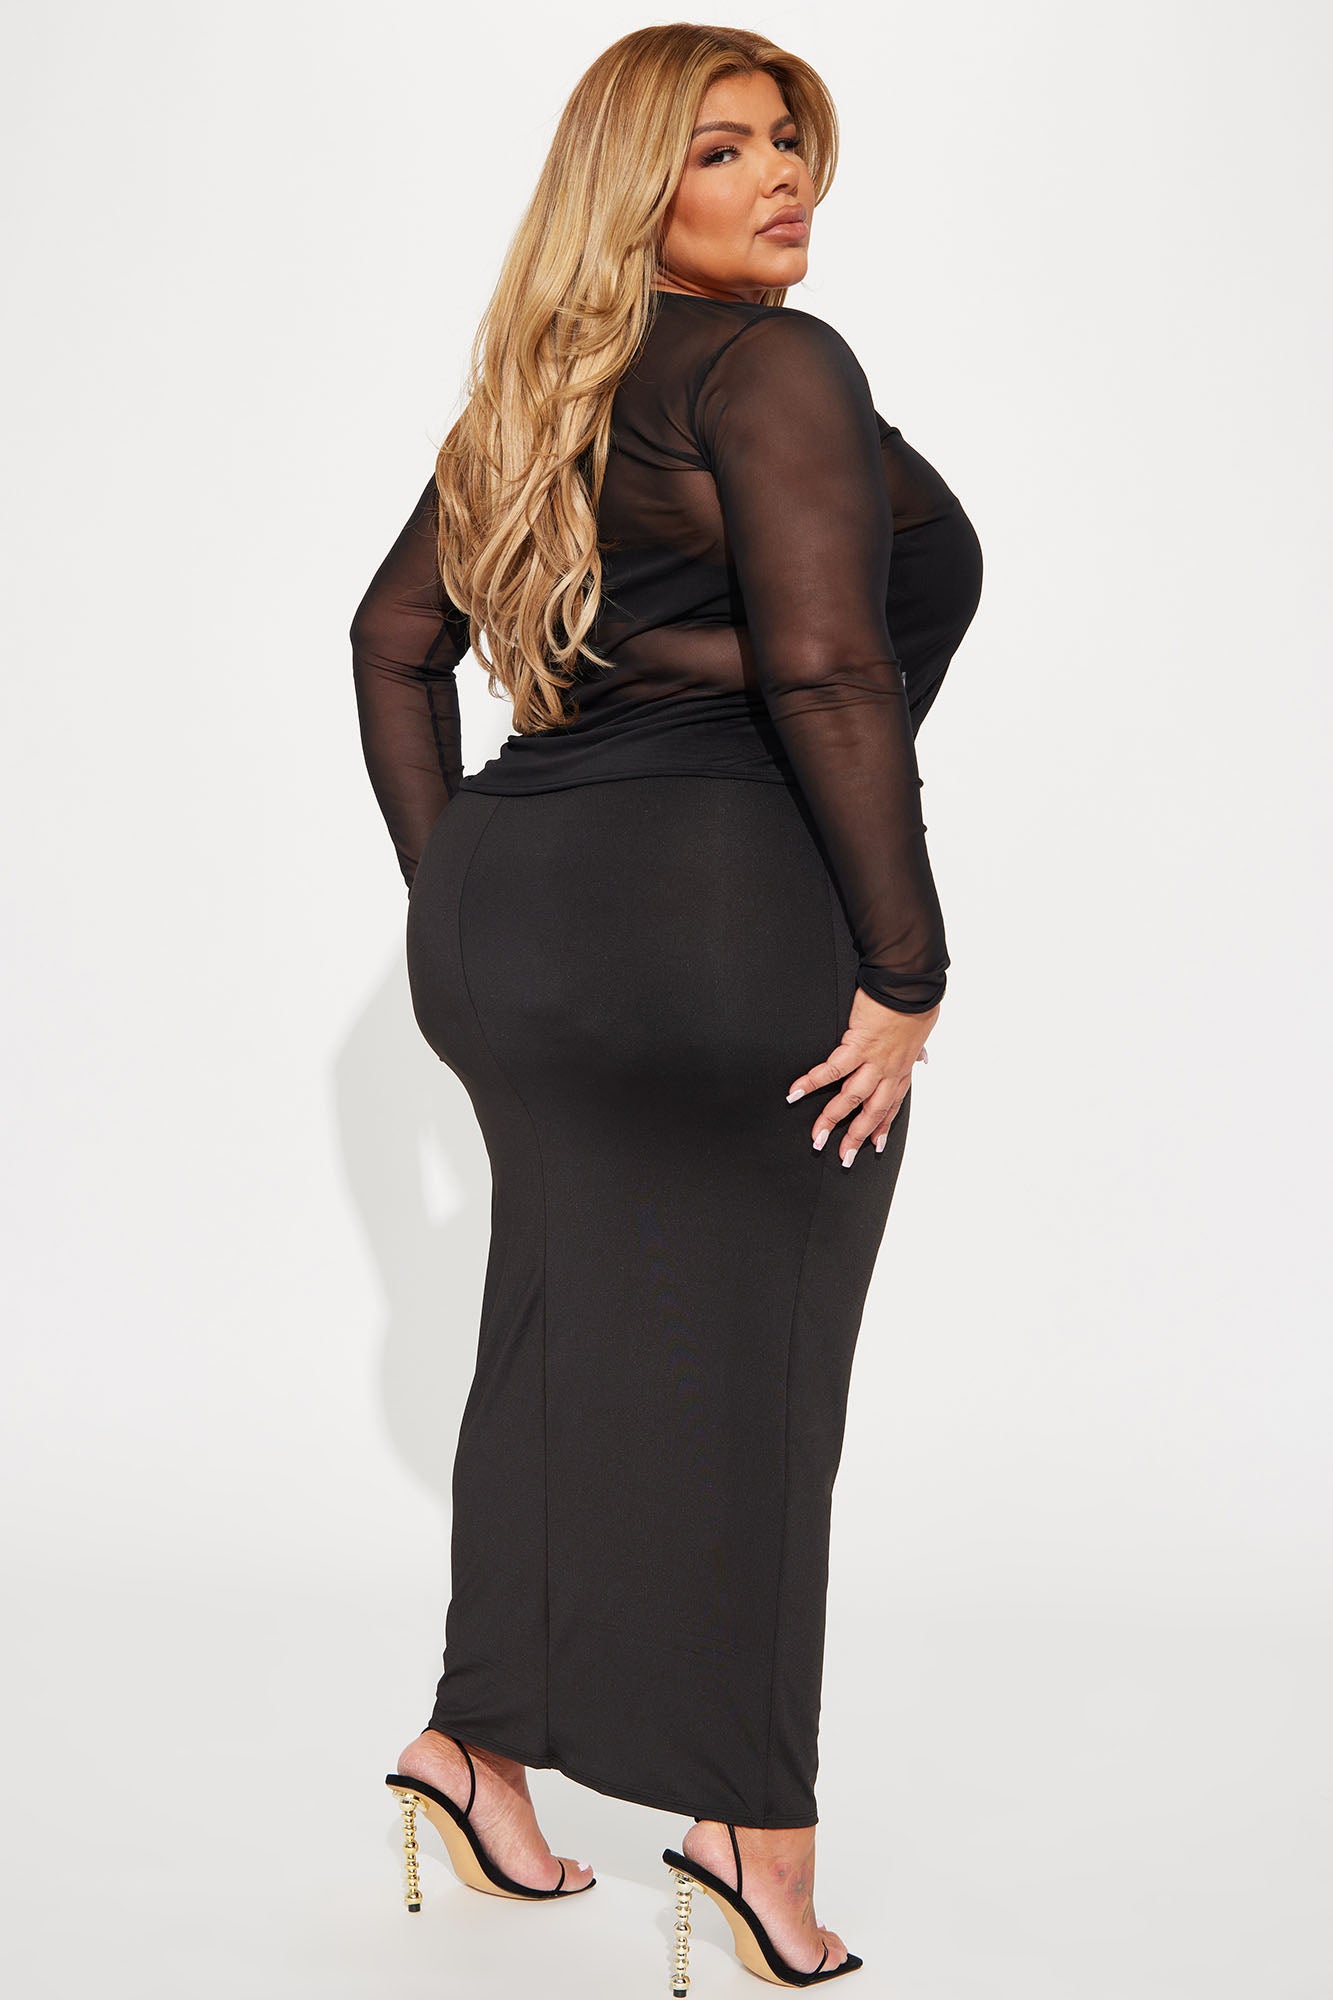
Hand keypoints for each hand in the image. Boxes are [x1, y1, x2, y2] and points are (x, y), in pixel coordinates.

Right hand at [785, 990, 938, 1166]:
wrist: (911, 985)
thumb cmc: (916, 1003)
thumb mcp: (921, 1031)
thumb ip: (916, 1047)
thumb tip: (922, 1056)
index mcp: (902, 1068)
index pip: (891, 1106)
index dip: (882, 1128)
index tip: (875, 1146)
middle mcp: (889, 1070)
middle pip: (872, 1112)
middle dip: (856, 1137)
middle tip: (842, 1157)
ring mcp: (874, 1061)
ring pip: (852, 1099)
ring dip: (833, 1120)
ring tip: (817, 1137)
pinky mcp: (858, 1045)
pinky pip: (832, 1069)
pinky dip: (812, 1082)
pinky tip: (795, 1093)